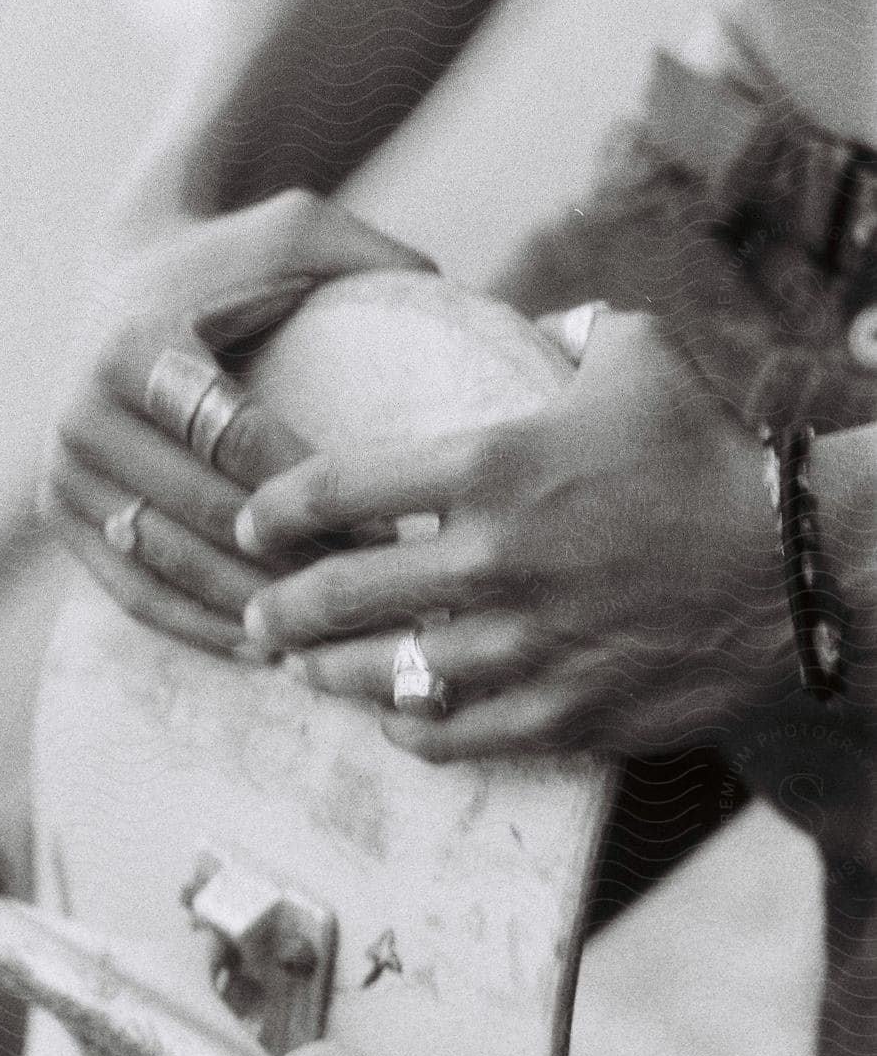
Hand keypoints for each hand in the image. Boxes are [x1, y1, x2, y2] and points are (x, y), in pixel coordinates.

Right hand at [42, 189, 435, 655]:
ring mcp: (61, 467)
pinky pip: (127, 588)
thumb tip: (478, 302)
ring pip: (166, 563)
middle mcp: (80, 409)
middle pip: (204, 512)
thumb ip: (378, 256)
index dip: (319, 493)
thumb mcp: (300, 231)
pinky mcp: (56, 511)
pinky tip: (260, 652)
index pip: (236, 440)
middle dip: (296, 565)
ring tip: (330, 643)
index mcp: (136, 345)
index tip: (395, 532)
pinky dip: (193, 624)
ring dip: (250, 609)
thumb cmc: (234, 257)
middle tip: (377, 603)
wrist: (125, 271)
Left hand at [234, 312, 796, 757]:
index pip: (336, 488)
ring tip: (303, 669)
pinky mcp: (561, 714)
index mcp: (491, 464)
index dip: (275, 508)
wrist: (802, 567)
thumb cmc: (713, 450)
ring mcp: (522, 645)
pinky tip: (393, 719)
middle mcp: (490, 559)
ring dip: (328, 673)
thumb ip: (564, 327)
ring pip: (381, 676)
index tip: (253, 524)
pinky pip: (450, 736)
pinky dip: (407, 730)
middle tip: (257, 611)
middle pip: (339, 593)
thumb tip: (534, 319)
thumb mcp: (637, 352)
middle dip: (279, 607)